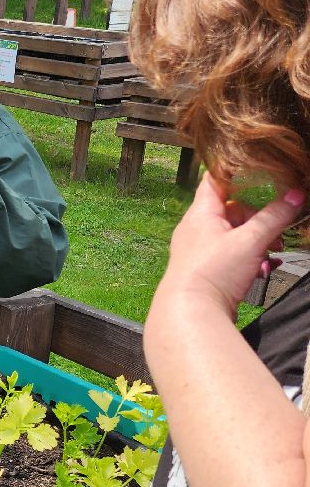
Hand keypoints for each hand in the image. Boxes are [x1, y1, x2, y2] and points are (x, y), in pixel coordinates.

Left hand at [155, 176, 304, 317]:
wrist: (192, 313)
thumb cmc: (212, 273)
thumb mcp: (250, 240)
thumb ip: (274, 216)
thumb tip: (295, 195)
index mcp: (201, 213)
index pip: (216, 180)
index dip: (238, 173)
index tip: (262, 174)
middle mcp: (196, 228)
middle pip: (233, 211)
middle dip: (260, 220)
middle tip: (277, 233)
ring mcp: (200, 249)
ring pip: (236, 236)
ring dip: (258, 243)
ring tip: (272, 254)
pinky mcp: (207, 268)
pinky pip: (232, 256)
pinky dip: (250, 259)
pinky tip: (264, 270)